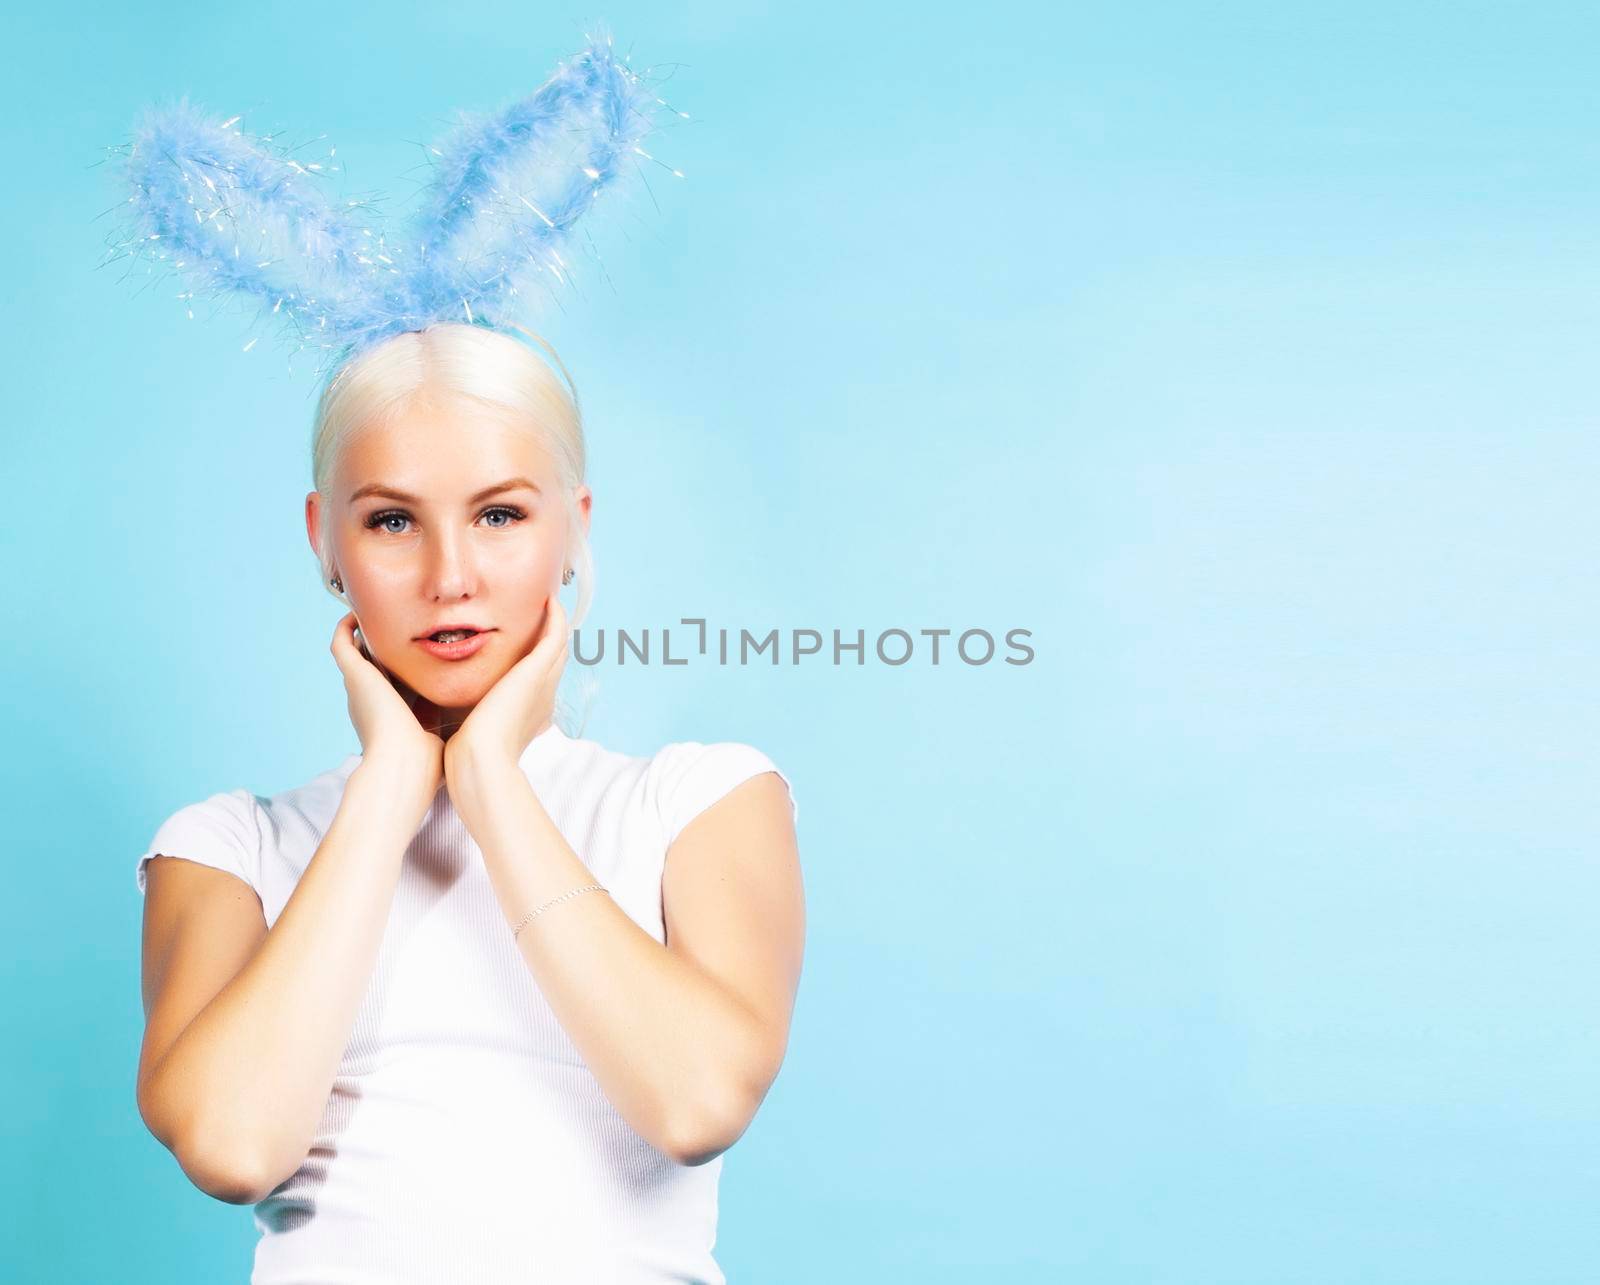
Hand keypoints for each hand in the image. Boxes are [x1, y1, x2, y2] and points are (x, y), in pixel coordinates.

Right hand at [330, 612, 445, 798]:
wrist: (404, 768)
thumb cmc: (425, 766)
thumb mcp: (441, 738)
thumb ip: (451, 725)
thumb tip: (473, 722)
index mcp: (387, 715)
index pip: (391, 683)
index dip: (401, 666)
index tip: (420, 650)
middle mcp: (367, 700)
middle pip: (371, 665)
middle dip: (383, 646)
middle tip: (402, 622)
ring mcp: (357, 687)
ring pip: (353, 652)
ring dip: (363, 633)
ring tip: (379, 610)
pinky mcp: (353, 676)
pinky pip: (341, 643)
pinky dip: (347, 627)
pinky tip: (361, 611)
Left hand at [446, 595, 569, 773]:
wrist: (480, 761)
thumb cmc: (468, 755)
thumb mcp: (469, 733)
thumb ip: (463, 719)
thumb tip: (437, 715)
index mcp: (530, 713)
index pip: (540, 680)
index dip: (536, 660)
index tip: (524, 644)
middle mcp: (543, 697)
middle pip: (555, 660)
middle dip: (551, 637)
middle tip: (543, 614)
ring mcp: (545, 684)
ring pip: (560, 646)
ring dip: (557, 622)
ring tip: (548, 602)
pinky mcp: (538, 671)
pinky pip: (556, 635)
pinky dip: (556, 617)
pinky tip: (548, 600)